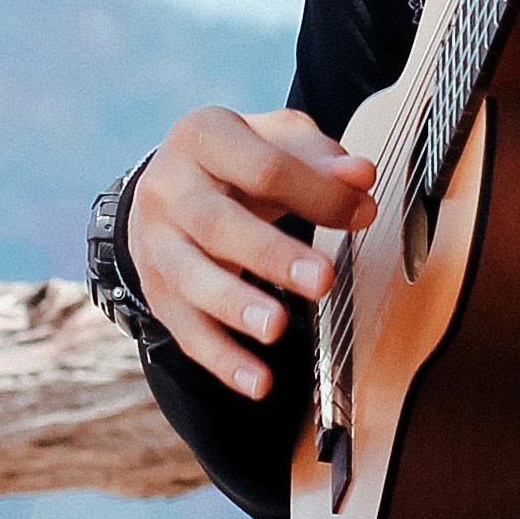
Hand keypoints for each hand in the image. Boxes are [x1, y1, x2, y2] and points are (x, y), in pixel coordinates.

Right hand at [126, 107, 377, 400]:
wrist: (167, 185)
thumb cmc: (237, 160)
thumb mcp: (276, 139)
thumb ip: (320, 157)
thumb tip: (360, 178)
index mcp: (200, 136)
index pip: (261, 167)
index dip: (315, 193)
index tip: (363, 214)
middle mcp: (167, 189)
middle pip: (216, 224)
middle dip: (270, 254)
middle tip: (322, 279)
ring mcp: (156, 244)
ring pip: (191, 280)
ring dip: (236, 307)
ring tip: (278, 328)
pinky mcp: (157, 293)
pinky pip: (186, 331)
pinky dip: (222, 360)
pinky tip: (258, 382)